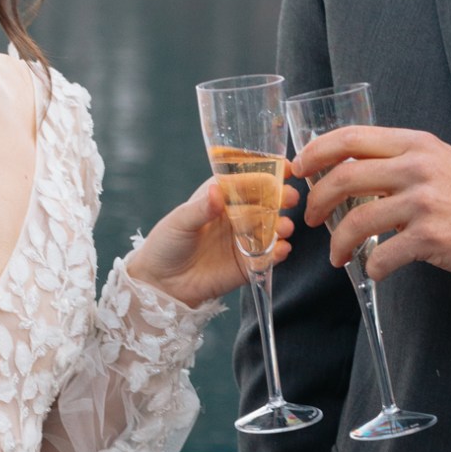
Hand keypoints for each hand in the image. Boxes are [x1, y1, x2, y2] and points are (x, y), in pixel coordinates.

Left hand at [127, 178, 297, 310]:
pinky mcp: (248, 264)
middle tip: (289, 198)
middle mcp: (237, 215)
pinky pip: (268, 257)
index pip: (247, 181)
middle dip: (281, 198)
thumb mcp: (180, 221)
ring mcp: (245, 240)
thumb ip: (201, 208)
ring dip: (282, 226)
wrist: (161, 283)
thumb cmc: (166, 243)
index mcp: (222, 197)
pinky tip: (281, 249)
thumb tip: (216, 191)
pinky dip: (278, 252)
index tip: (286, 168)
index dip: (267, 174)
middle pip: (266, 203)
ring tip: (284, 227)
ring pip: (271, 229)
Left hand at [295, 126, 450, 283]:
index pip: (352, 137)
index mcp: (417, 144)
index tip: (300, 167)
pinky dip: (372, 267)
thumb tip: (351, 172)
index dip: (317, 151)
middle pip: (344, 178)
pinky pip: (383, 255)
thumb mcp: (440, 163)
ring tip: (337, 255)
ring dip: (338, 243)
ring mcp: (424, 202)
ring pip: (357, 221)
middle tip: (313, 218)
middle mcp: (418, 167)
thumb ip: (400, 162)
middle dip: (318, 201)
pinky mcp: (432, 237)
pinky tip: (375, 270)